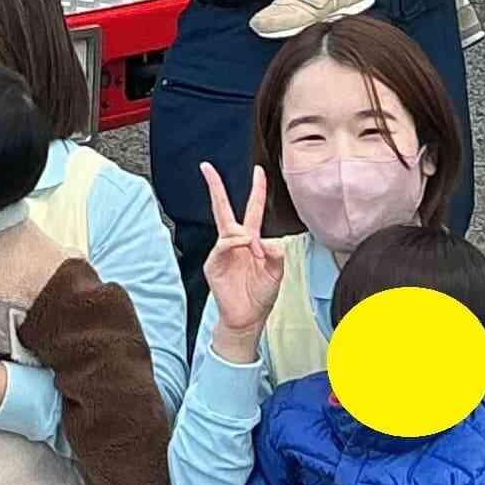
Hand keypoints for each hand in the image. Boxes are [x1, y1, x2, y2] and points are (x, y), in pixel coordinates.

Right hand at [196, 165, 282, 359]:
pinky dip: (235, 244)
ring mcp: (222, 252)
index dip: (256, 190)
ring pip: (229, 229)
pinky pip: (223, 245)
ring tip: (255, 251)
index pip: (252, 209)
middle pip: (222, 208)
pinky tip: (246, 248)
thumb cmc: (261, 294)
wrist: (248, 317)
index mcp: (251, 240)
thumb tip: (262, 241)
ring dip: (245, 236)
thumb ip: (276, 253)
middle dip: (215, 187)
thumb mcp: (278, 271)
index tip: (258, 171)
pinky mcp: (213, 263)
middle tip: (207, 167)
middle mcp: (234, 242)